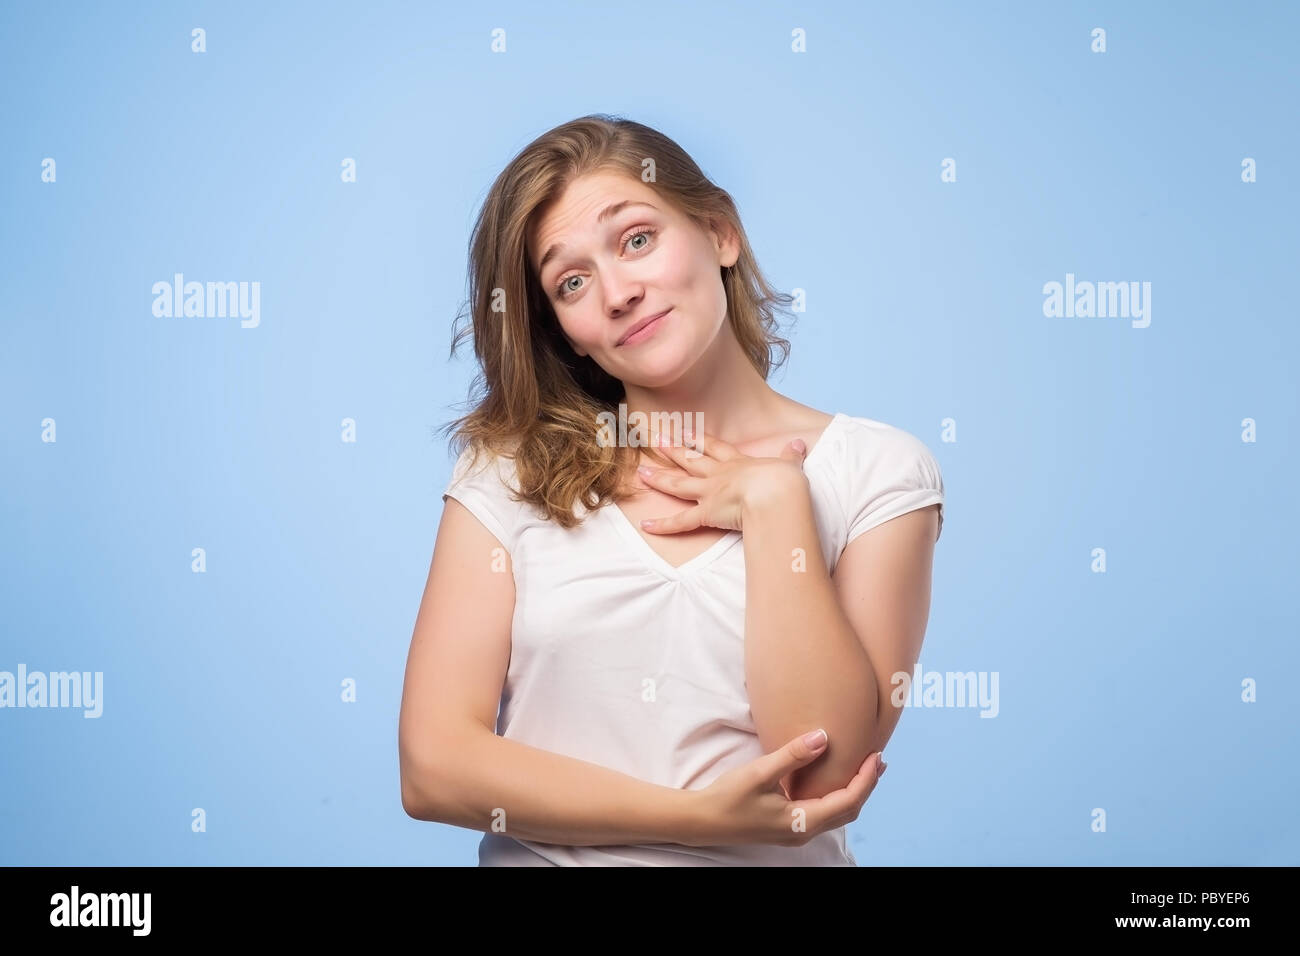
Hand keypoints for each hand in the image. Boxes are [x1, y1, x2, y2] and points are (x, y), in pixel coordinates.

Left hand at [637, 425, 808, 532]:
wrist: (775, 495)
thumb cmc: (784, 481)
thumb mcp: (790, 464)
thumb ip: (792, 456)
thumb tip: (800, 444)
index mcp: (738, 462)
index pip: (714, 447)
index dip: (698, 439)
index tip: (683, 431)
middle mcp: (719, 475)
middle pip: (690, 460)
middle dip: (671, 450)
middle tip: (653, 440)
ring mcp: (710, 493)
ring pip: (678, 485)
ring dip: (659, 479)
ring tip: (641, 473)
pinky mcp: (706, 514)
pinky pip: (680, 522)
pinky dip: (662, 525)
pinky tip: (645, 525)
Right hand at [680, 730, 885, 847]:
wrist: (702, 821)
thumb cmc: (728, 797)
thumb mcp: (760, 772)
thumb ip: (793, 755)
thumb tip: (824, 737)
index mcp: (802, 820)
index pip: (848, 800)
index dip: (866, 778)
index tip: (877, 755)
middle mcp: (804, 831)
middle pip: (848, 811)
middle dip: (866, 786)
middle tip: (878, 760)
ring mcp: (796, 832)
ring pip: (837, 814)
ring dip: (854, 791)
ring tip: (863, 768)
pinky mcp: (788, 827)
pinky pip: (824, 813)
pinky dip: (837, 796)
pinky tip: (833, 780)